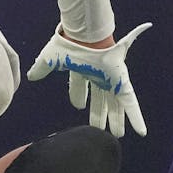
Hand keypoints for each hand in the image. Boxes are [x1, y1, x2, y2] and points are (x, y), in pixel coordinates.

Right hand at [26, 23, 151, 136]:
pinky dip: (136, 118)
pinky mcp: (121, 83)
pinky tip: (141, 132)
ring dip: (116, 120)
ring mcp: (111, 80)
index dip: (79, 96)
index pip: (80, 86)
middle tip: (99, 128)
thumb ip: (41, 68)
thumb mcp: (50, 59)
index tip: (79, 106)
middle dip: (99, 114)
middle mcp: (98, 75)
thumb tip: (30, 76)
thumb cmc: (69, 44)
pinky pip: (131, 104)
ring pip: (115, 105)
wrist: (84, 37)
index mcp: (83, 69)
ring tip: (117, 135)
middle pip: (100, 100)